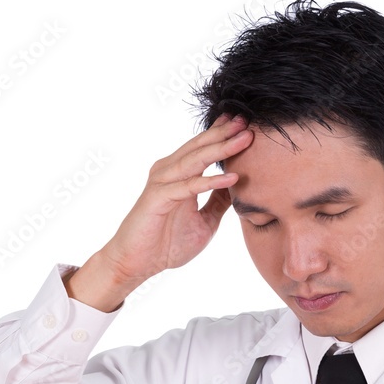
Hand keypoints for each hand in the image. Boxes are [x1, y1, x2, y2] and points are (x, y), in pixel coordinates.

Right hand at [100, 113, 253, 285]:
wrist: (136, 264)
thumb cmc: (166, 244)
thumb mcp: (205, 221)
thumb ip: (218, 202)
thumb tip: (237, 186)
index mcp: (179, 176)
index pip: (203, 149)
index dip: (223, 135)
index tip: (246, 123)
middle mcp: (168, 173)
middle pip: (200, 147)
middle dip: (225, 133)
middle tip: (248, 120)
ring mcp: (161, 183)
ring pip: (195, 160)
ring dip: (221, 149)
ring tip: (244, 139)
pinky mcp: (157, 198)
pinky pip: (188, 187)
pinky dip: (210, 181)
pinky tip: (232, 178)